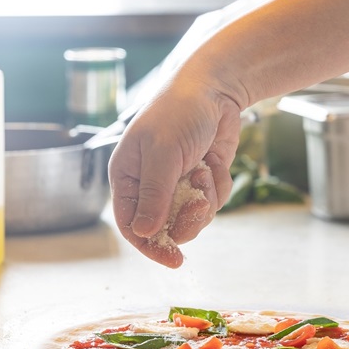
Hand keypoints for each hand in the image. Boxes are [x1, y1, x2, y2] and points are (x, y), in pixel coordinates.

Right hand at [108, 78, 241, 267]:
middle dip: (188, 218)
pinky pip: (214, 201)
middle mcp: (151, 184)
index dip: (151, 246)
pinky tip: (214, 162)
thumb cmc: (179, 112)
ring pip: (194, 217)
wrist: (216, 88)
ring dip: (205, 198)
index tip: (174, 260)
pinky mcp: (203, 179)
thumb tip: (144, 233)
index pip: (132, 226)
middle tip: (199, 199)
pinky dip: (219, 185)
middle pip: (167, 227)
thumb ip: (154, 196)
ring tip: (204, 170)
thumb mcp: (163, 154)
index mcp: (129, 177)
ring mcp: (178, 182)